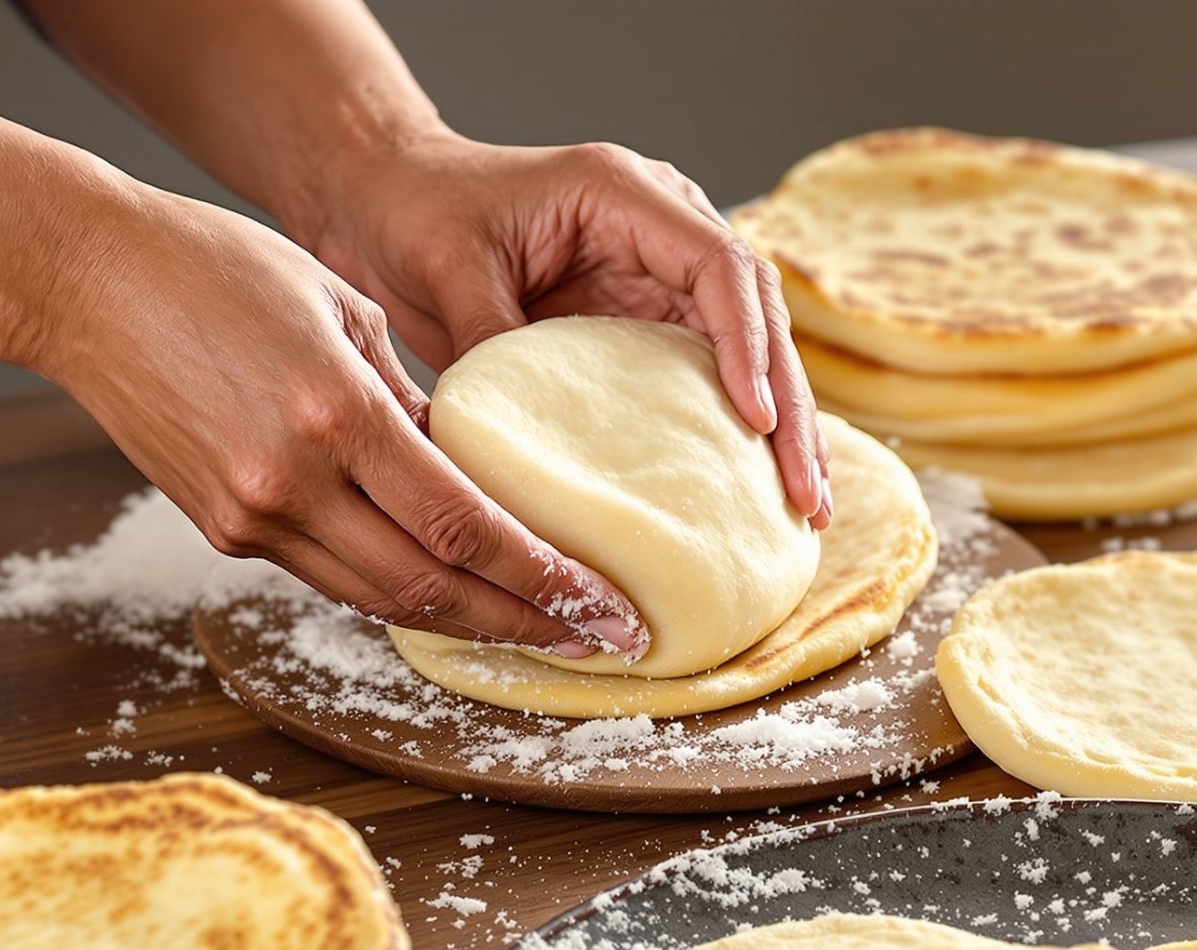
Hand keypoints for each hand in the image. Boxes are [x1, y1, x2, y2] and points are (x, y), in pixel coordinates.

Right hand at [20, 184, 645, 655]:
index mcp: (337, 414)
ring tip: (542, 631)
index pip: (466, 527)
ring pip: (381, 599)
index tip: (603, 604)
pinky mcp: (222, 530)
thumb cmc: (216, 265)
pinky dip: (398, 589)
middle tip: (598, 642)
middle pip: (432, 589)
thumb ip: (414, 398)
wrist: (80, 280)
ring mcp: (250, 517)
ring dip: (467, 623)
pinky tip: (454, 592)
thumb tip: (475, 469)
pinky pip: (331, 575)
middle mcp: (292, 483)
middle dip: (525, 623)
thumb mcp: (344, 307)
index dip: (543, 577)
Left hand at [297, 133, 832, 527]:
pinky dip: (739, 432)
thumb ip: (496, 341)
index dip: (747, 345)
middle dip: (790, 407)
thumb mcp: (450, 268)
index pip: (719, 266)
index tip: (756, 423)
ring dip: (783, 428)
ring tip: (806, 509)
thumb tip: (530, 442)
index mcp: (624, 193)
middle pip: (759, 314)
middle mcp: (661, 227)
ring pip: (751, 350)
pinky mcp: (645, 320)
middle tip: (807, 495)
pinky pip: (709, 376)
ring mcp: (659, 275)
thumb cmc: (416, 210)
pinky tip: (759, 493)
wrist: (390, 197)